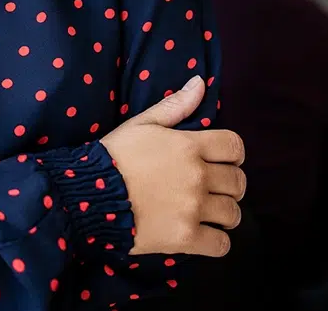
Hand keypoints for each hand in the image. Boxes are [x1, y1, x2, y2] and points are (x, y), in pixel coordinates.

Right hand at [100, 75, 245, 256]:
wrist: (89, 195)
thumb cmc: (114, 156)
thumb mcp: (141, 124)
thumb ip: (175, 105)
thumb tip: (200, 82)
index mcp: (189, 146)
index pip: (234, 147)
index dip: (233, 154)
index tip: (223, 161)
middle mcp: (197, 177)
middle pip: (238, 182)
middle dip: (230, 185)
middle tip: (214, 188)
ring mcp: (193, 209)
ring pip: (233, 214)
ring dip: (225, 213)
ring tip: (209, 213)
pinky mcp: (186, 238)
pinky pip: (221, 245)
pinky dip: (217, 242)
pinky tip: (204, 235)